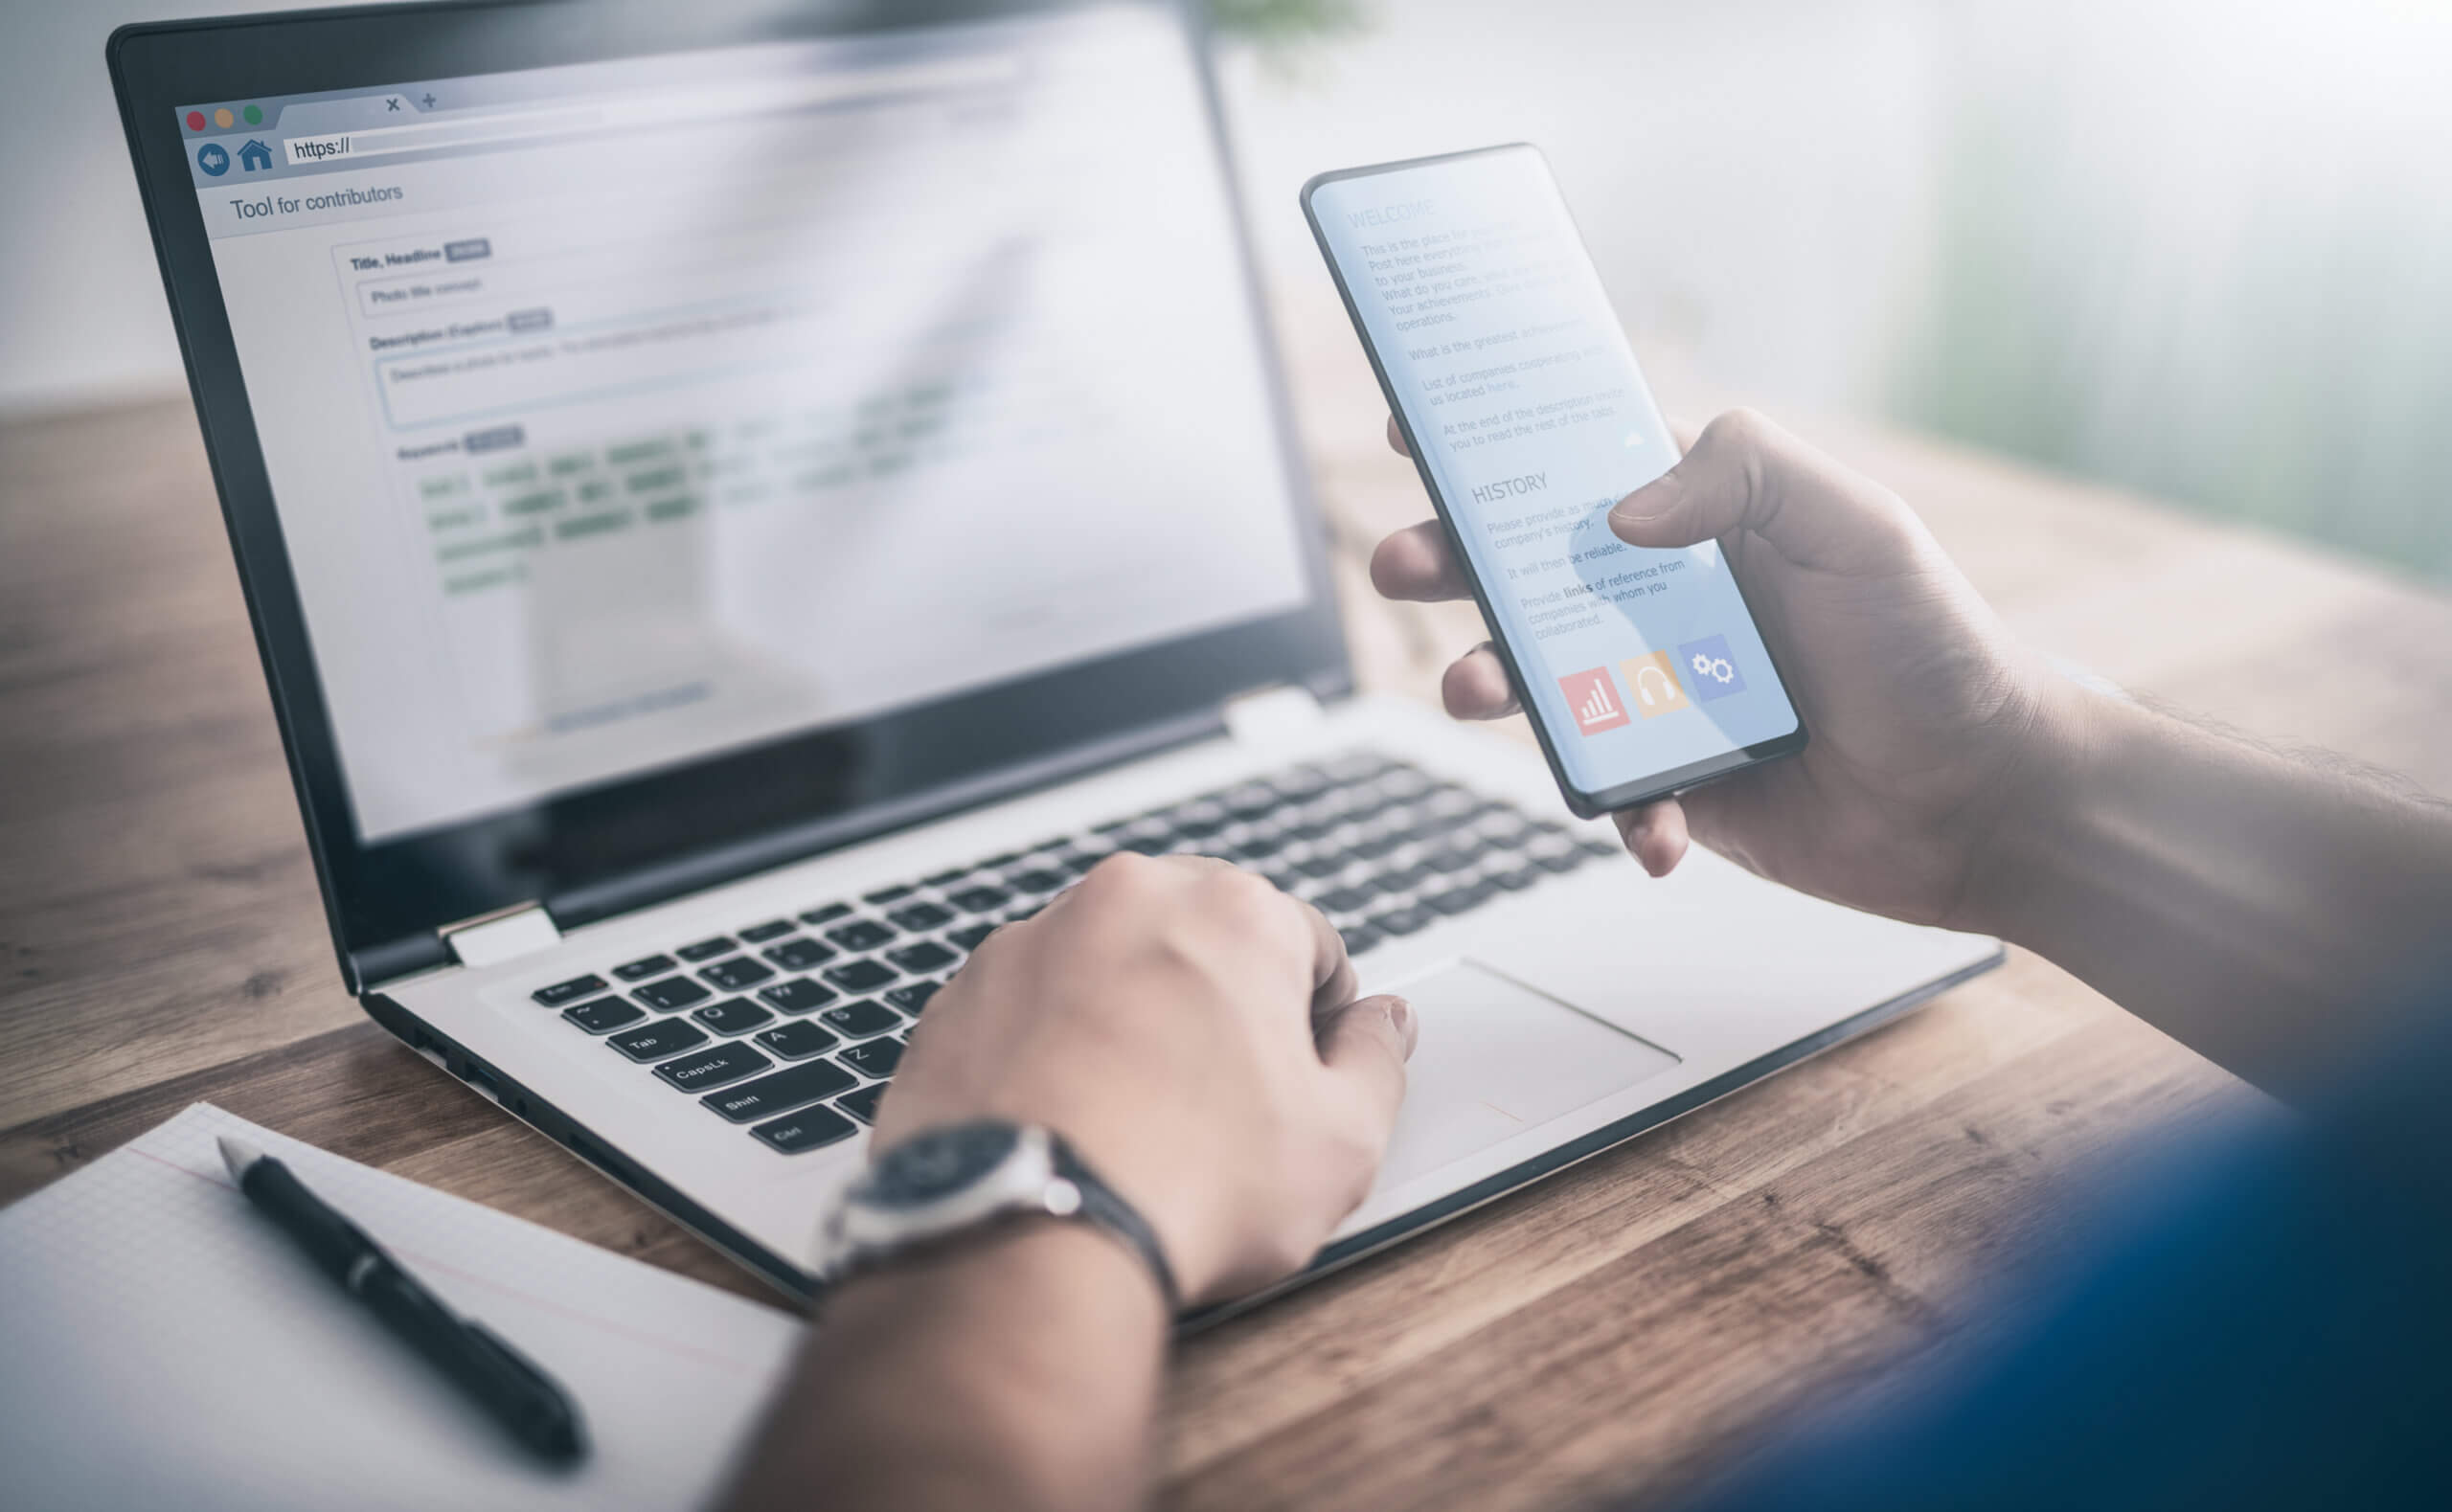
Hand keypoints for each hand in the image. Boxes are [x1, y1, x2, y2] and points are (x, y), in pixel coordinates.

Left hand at [873, 854, 1416, 1304]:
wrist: (1023, 1233)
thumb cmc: (1190, 1184)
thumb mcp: (1340, 1140)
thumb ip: (1378, 1061)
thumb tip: (1386, 1024)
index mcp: (1233, 911)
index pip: (1308, 943)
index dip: (1317, 1020)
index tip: (1301, 1077)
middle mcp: (1127, 899)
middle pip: (1201, 940)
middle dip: (1219, 1006)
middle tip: (1222, 1103)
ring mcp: (1031, 940)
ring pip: (1109, 968)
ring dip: (1132, 1020)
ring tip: (1137, 1120)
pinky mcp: (959, 994)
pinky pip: (1030, 1007)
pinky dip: (1053, 1048)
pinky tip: (1069, 1122)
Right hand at [1371, 408, 2081, 929]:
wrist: (1988, 801)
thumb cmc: (1939, 650)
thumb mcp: (1860, 527)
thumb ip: (1748, 476)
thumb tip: (1623, 510)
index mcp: (1710, 523)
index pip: (1584, 465)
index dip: (1500, 444)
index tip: (1422, 429)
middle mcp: (1671, 604)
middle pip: (1530, 572)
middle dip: (1454, 563)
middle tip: (1404, 562)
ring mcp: (1663, 696)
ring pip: (1544, 683)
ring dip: (1493, 683)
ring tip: (1475, 691)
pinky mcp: (1675, 785)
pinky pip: (1611, 796)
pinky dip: (1619, 812)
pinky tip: (1654, 822)